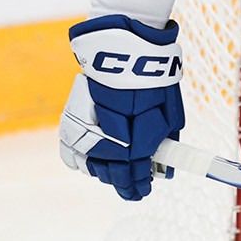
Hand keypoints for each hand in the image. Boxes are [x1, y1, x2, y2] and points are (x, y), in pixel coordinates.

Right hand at [58, 14, 185, 200]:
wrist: (127, 48)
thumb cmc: (155, 80)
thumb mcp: (170, 112)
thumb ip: (167, 142)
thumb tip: (166, 170)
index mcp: (141, 133)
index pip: (137, 169)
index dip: (140, 183)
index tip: (143, 190)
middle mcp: (113, 133)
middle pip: (114, 170)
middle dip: (124, 184)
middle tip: (132, 191)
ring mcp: (91, 125)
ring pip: (93, 162)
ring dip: (105, 174)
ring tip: (116, 180)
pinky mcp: (74, 115)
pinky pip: (71, 148)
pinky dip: (81, 160)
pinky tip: (91, 166)